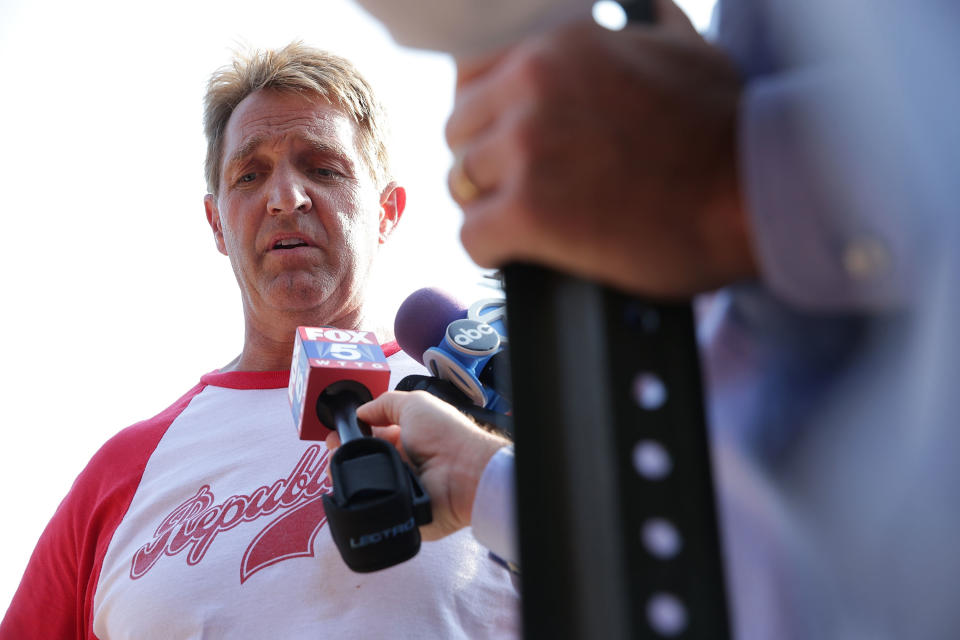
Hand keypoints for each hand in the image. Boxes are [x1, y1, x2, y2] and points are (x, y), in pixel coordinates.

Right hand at [325, 391, 509, 540]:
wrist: (465, 473)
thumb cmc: (445, 434)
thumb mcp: (415, 404)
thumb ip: (385, 404)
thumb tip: (360, 411)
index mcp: (405, 439)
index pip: (370, 438)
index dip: (351, 435)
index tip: (335, 436)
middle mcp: (400, 464)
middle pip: (361, 462)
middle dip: (342, 456)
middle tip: (334, 454)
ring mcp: (397, 489)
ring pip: (360, 487)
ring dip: (346, 477)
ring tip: (338, 470)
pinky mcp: (397, 512)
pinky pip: (370, 509)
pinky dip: (358, 501)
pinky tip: (350, 492)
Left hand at [446, 0, 755, 296]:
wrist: (749, 193)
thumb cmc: (723, 126)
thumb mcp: (681, 46)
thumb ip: (639, 25)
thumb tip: (641, 9)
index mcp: (555, 46)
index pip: (471, 77)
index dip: (486, 116)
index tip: (503, 140)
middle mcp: (531, 88)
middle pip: (459, 132)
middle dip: (484, 162)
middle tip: (516, 188)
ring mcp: (526, 150)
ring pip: (459, 184)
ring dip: (486, 206)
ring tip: (521, 222)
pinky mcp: (528, 212)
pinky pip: (471, 237)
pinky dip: (490, 250)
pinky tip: (515, 252)